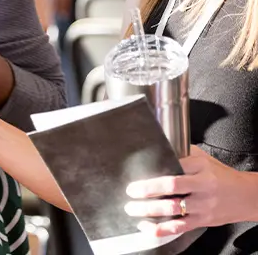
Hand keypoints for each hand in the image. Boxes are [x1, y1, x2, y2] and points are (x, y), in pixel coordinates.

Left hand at [124, 146, 255, 236]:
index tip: (136, 176)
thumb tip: (159, 147)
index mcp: (201, 169)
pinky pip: (180, 227)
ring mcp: (202, 207)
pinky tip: (148, 227)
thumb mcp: (204, 159)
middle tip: (130, 192)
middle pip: (171, 189)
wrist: (246, 196)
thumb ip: (183, 154)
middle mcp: (202, 188)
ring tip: (132, 209)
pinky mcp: (203, 221)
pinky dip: (163, 229)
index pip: (175, 170)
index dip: (155, 176)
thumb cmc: (221, 174)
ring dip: (150, 211)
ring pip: (173, 210)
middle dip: (148, 192)